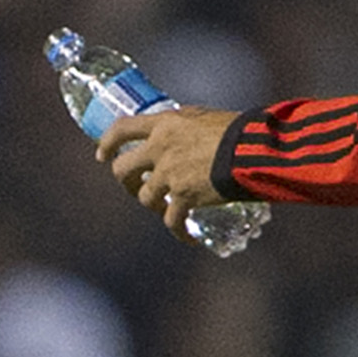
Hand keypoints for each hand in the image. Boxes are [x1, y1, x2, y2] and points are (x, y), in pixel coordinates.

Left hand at [98, 105, 238, 234]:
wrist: (255, 150)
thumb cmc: (240, 131)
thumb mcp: (205, 119)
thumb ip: (184, 128)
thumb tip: (180, 136)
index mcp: (165, 123)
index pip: (122, 129)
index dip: (107, 142)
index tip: (102, 155)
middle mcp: (160, 147)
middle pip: (122, 169)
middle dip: (125, 181)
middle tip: (134, 186)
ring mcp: (169, 174)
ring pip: (145, 197)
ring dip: (155, 205)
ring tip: (168, 208)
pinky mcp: (183, 197)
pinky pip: (172, 221)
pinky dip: (179, 232)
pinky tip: (187, 238)